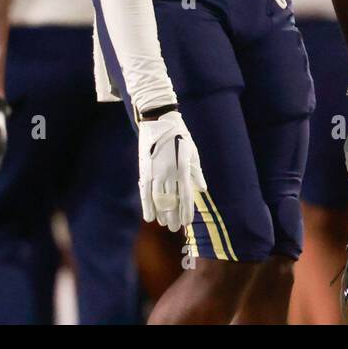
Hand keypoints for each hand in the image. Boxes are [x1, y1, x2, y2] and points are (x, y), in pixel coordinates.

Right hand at [138, 110, 205, 231]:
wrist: (159, 121)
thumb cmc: (180, 136)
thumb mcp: (192, 152)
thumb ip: (196, 172)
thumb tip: (202, 189)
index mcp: (182, 168)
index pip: (186, 195)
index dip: (186, 211)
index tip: (187, 223)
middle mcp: (169, 173)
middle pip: (171, 201)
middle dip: (173, 217)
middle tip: (175, 227)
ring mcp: (155, 173)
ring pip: (158, 200)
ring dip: (161, 214)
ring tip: (164, 224)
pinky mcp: (144, 171)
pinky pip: (145, 193)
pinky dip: (147, 206)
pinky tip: (149, 217)